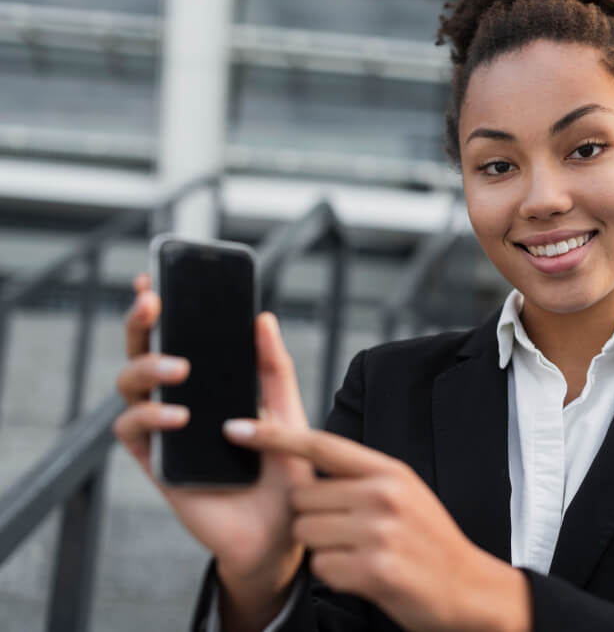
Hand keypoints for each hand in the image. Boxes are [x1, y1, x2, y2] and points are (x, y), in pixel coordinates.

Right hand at [113, 273, 314, 628]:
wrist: (285, 530)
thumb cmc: (286, 471)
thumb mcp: (289, 412)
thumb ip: (274, 368)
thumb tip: (262, 317)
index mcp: (210, 384)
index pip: (177, 336)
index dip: (160, 307)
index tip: (155, 277)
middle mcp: (181, 401)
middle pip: (143, 353)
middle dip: (141, 323)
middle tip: (153, 302)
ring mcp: (164, 431)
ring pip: (128, 386)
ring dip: (147, 368)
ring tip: (180, 368)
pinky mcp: (157, 464)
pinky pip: (132, 432)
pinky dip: (150, 417)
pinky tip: (179, 417)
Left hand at [222, 420, 532, 631]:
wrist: (469, 589)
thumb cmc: (430, 543)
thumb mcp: (406, 494)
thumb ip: (364, 477)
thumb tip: (312, 462)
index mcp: (389, 471)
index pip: (322, 445)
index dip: (275, 436)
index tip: (236, 427)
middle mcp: (384, 495)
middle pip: (302, 497)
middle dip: (310, 518)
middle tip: (345, 533)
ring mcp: (379, 532)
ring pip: (305, 533)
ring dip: (322, 548)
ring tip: (358, 554)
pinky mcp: (373, 569)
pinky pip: (320, 566)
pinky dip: (334, 575)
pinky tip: (363, 575)